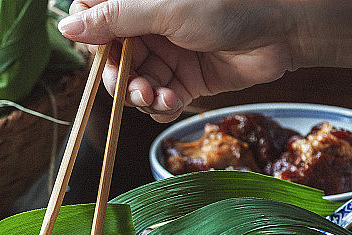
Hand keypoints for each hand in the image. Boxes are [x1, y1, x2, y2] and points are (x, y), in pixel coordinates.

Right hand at [58, 0, 298, 121]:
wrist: (284, 30)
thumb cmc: (230, 4)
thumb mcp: (165, 10)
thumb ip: (115, 19)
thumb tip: (66, 27)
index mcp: (138, 2)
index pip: (92, 18)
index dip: (91, 40)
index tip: (101, 54)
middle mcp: (147, 27)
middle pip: (109, 61)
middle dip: (118, 80)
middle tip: (136, 90)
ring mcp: (164, 54)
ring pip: (131, 85)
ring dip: (140, 98)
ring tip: (161, 98)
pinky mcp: (182, 80)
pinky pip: (156, 101)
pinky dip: (160, 108)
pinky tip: (174, 103)